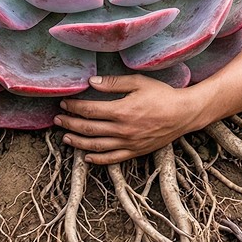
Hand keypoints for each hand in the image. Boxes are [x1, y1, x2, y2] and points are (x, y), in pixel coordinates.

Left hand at [56, 74, 204, 164]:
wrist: (184, 113)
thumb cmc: (163, 95)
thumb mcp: (139, 83)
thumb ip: (114, 83)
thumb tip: (92, 82)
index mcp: (122, 111)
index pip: (89, 110)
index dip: (74, 107)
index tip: (64, 104)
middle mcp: (122, 129)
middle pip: (88, 129)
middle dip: (70, 124)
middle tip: (58, 120)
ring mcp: (128, 143)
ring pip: (96, 146)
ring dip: (78, 142)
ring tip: (66, 138)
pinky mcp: (135, 151)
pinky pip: (112, 159)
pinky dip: (97, 159)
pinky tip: (87, 157)